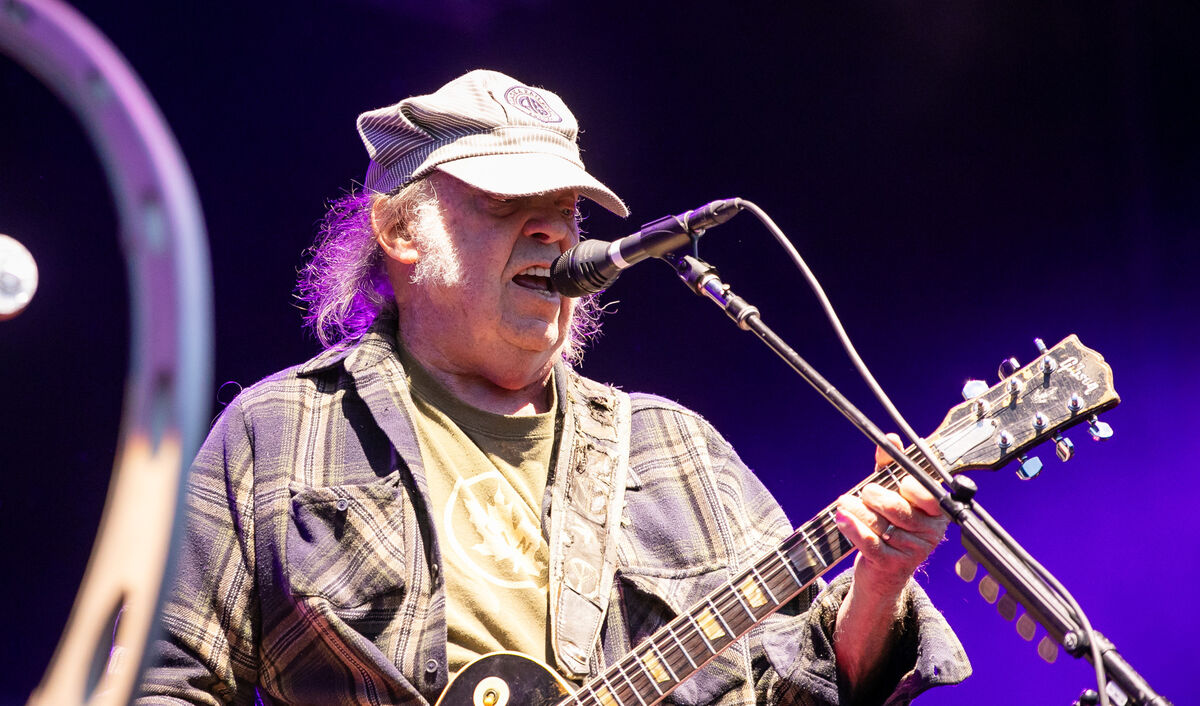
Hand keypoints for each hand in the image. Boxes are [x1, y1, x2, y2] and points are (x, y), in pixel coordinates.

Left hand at [834, 433, 948, 600]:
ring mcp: (912, 551)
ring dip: (858, 510)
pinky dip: (852, 527)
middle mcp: (930, 534)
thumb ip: (892, 466)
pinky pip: (869, 542)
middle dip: (876, 497)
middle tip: (866, 492)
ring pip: (880, 524)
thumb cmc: (892, 524)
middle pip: (898, 508)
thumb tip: (891, 439)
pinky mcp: (891, 565)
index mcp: (938, 513)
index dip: (913, 487)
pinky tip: (842, 517)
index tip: (901, 481)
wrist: (885, 571)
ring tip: (845, 502)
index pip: (929, 495)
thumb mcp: (893, 493)